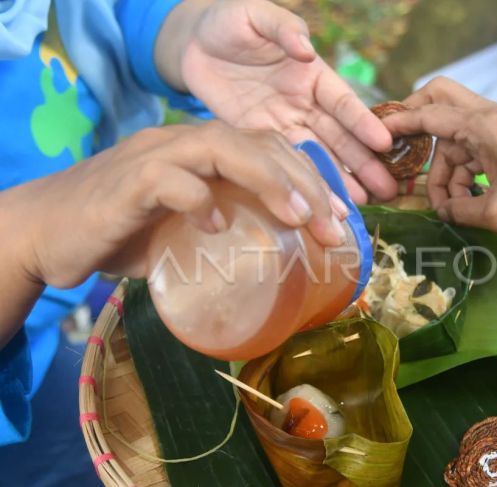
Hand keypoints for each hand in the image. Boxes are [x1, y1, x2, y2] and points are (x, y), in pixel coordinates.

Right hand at [6, 122, 347, 288]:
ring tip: (298, 216)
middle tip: (332, 227)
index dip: (310, 175)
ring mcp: (152, 158)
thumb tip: (275, 262)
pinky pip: (168, 179)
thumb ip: (223, 231)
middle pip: (257, 143)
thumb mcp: (183, 228)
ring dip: (267, 179)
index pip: (268, 146)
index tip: (339, 215)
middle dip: (304, 182)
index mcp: (201, 151)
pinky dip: (198, 200)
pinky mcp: (124, 184)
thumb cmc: (120, 232)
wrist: (46, 232)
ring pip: (220, 146)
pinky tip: (215, 227)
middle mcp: (181, 143)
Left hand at [157, 0, 396, 202]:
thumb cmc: (229, 21)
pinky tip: (320, 203)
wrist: (192, 43)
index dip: (363, 123)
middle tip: (388, 187)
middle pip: (339, 137)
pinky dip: (303, 184)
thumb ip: (283, 27)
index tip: (385, 143)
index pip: (343, 102)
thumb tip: (306, 48)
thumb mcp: (256, 15)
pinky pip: (285, 165)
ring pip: (318, 156)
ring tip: (362, 204)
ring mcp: (284, 124)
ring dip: (340, 180)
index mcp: (312, 74)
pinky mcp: (259, 140)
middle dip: (363, 162)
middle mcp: (304, 103)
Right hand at [382, 78, 496, 239]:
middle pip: (441, 99)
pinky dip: (466, 169)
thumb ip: (460, 210)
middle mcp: (492, 117)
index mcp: (485, 127)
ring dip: (446, 166)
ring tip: (449, 205)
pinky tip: (469, 199)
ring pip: (457, 133)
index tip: (375, 134)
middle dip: (417, 122)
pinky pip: (476, 146)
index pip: (428, 115)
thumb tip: (443, 210)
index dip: (398, 123)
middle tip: (402, 150)